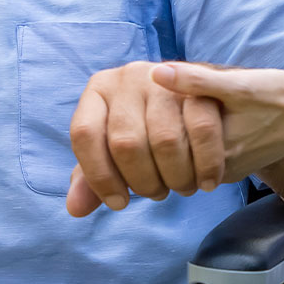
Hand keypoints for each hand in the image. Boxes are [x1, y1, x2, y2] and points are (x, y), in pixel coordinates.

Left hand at [64, 62, 228, 216]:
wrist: (207, 104)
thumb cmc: (151, 132)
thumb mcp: (117, 152)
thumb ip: (96, 178)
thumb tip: (76, 208)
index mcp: (99, 89)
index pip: (85, 134)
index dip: (100, 177)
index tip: (119, 203)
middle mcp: (128, 76)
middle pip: (125, 142)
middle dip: (144, 182)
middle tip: (159, 193)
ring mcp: (168, 75)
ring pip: (166, 140)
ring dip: (177, 177)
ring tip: (182, 186)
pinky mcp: (204, 80)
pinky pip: (201, 128)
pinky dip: (205, 163)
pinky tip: (207, 182)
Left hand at [147, 63, 283, 178]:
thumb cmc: (280, 95)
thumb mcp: (237, 84)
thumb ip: (195, 81)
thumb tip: (154, 73)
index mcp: (215, 155)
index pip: (163, 151)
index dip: (151, 128)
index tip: (150, 105)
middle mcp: (219, 172)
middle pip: (170, 159)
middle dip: (161, 133)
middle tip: (162, 105)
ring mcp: (227, 172)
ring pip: (185, 160)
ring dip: (178, 137)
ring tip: (181, 109)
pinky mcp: (235, 166)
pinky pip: (201, 158)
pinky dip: (194, 141)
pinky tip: (199, 117)